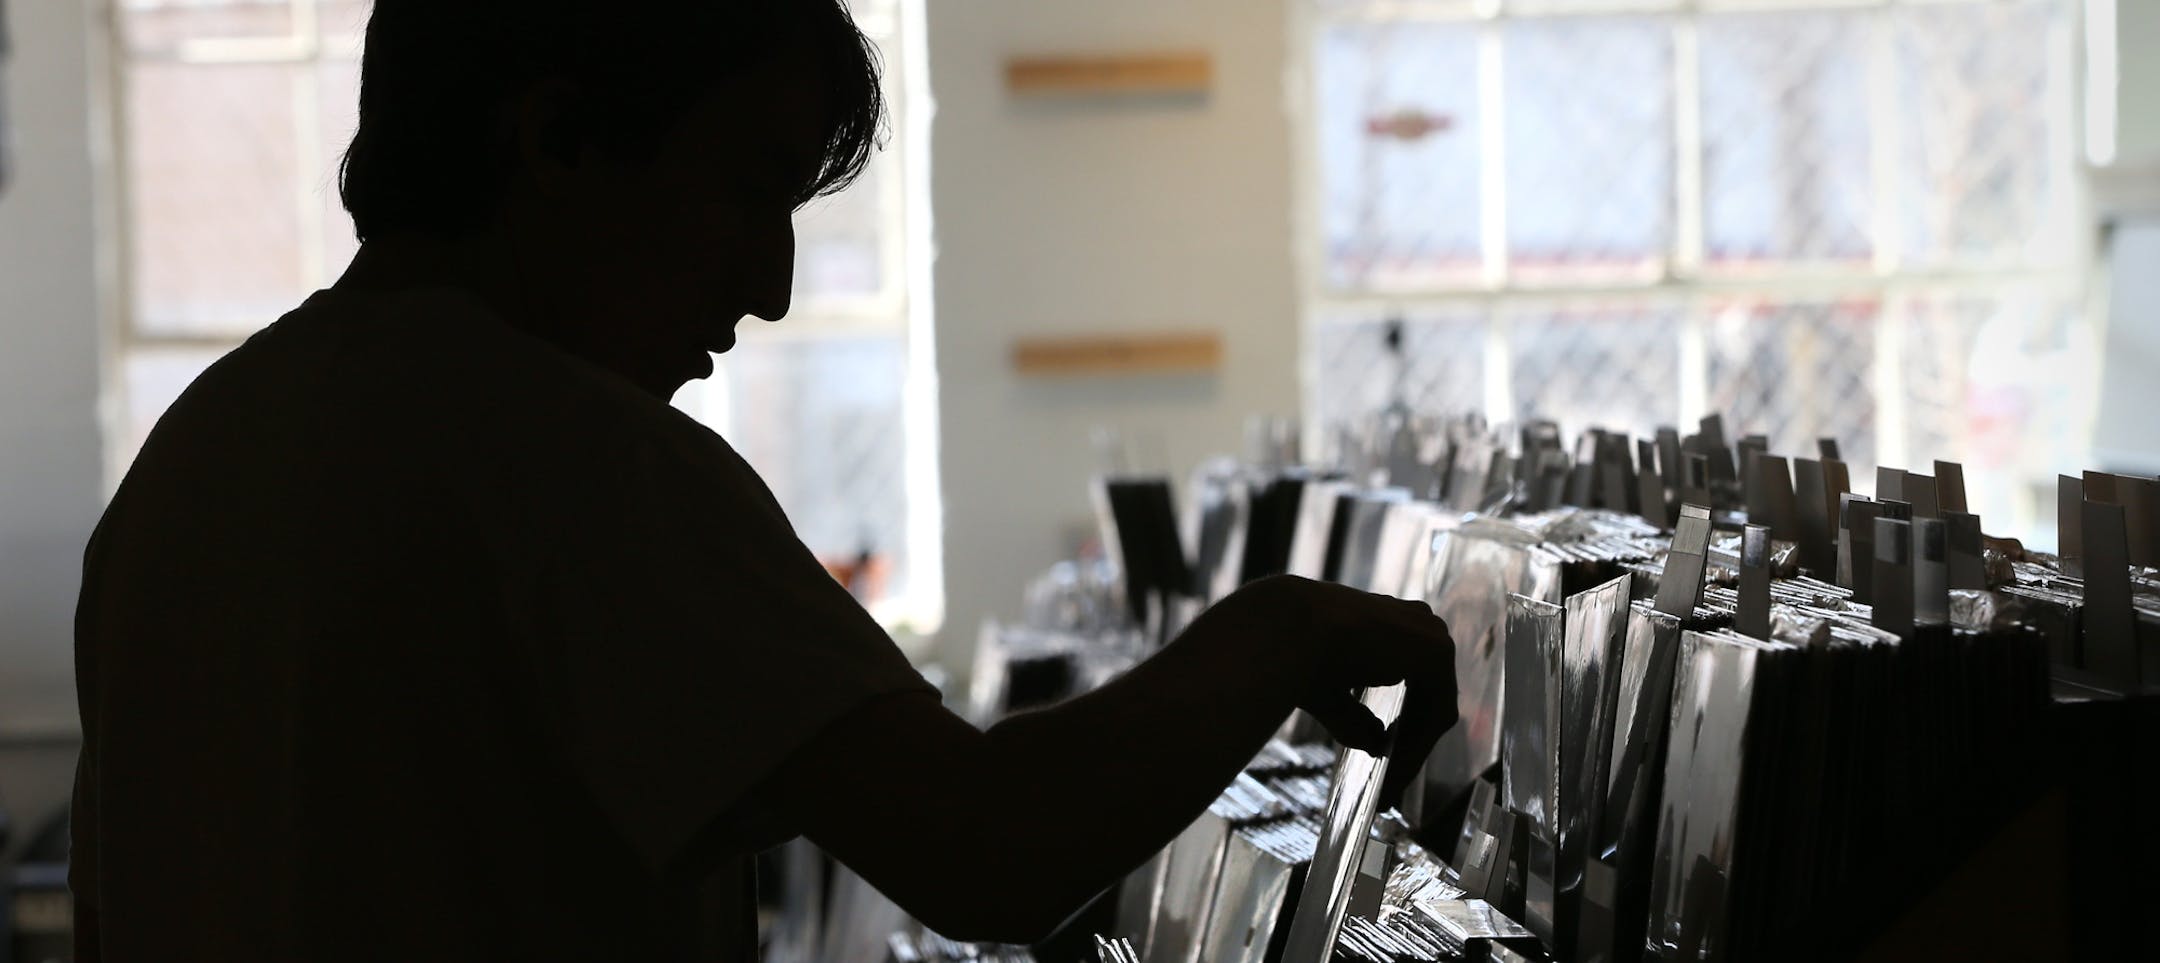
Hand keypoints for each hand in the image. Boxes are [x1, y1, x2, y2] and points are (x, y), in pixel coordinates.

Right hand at [1203, 575, 1457, 806]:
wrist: (1287, 631)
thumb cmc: (1296, 652)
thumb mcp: (1330, 693)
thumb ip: (1356, 717)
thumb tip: (1378, 745)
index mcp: (1392, 622)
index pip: (1409, 682)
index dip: (1400, 725)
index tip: (1384, 759)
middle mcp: (1416, 623)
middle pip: (1425, 699)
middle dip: (1408, 745)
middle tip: (1389, 788)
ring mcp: (1431, 634)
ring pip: (1431, 710)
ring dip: (1411, 754)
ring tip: (1387, 792)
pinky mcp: (1436, 653)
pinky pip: (1436, 715)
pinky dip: (1416, 749)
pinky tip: (1393, 777)